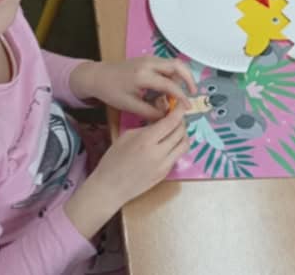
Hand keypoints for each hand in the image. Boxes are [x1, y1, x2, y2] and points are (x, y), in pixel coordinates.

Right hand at [65, 105, 190, 237]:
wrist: (110, 189)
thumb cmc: (113, 161)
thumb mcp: (126, 137)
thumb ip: (146, 128)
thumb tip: (160, 122)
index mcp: (147, 140)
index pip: (171, 122)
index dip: (179, 111)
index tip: (180, 105)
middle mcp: (159, 153)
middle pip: (181, 132)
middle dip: (181, 121)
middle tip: (176, 117)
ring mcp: (164, 165)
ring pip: (184, 145)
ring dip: (183, 135)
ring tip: (175, 130)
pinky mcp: (165, 174)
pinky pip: (177, 156)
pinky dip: (176, 147)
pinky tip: (168, 144)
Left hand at [71, 57, 195, 120]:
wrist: (98, 76)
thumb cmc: (111, 91)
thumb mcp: (130, 105)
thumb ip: (150, 111)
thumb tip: (167, 116)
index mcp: (143, 76)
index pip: (170, 85)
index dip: (181, 97)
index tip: (187, 107)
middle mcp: (149, 63)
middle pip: (177, 65)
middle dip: (189, 78)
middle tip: (193, 92)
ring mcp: (149, 59)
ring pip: (173, 63)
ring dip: (181, 75)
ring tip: (183, 91)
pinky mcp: (148, 59)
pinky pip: (166, 64)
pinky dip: (173, 74)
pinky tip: (171, 87)